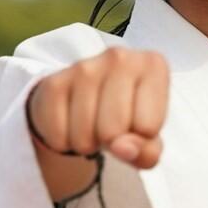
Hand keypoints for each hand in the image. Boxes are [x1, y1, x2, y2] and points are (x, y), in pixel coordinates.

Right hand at [28, 48, 168, 167]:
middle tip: (112, 128)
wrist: (89, 99)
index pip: (148, 127)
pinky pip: (59, 134)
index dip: (141, 139)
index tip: (138, 123)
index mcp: (153, 65)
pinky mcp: (54, 82)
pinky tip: (72, 124)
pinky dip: (64, 142)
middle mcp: (119, 58)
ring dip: (88, 144)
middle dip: (111, 143)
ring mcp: (83, 67)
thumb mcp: (150, 136)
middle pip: (114, 131)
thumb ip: (147, 150)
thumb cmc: (130, 115)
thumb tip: (122, 148)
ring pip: (84, 135)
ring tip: (93, 126)